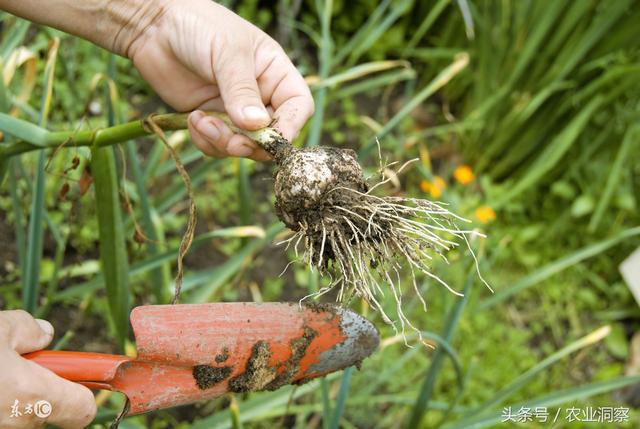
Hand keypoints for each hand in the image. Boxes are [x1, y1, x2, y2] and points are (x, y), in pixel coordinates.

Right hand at [0, 310, 95, 428]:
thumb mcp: (1, 328)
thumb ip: (29, 330)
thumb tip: (44, 334)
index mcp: (35, 396)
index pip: (84, 409)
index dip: (84, 390)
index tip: (75, 373)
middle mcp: (19, 423)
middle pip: (49, 410)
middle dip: (40, 388)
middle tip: (18, 364)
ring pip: (20, 414)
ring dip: (14, 396)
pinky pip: (2, 415)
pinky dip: (0, 401)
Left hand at [127, 0, 313, 160]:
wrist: (153, 26)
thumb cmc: (199, 26)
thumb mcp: (226, 53)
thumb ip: (241, 90)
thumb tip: (257, 126)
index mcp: (275, 72)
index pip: (298, 107)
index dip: (290, 127)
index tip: (271, 139)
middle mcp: (259, 94)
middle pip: (272, 135)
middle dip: (252, 144)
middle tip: (232, 143)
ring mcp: (235, 110)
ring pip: (244, 145)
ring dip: (223, 143)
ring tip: (201, 122)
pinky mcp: (211, 119)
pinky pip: (218, 145)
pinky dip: (206, 141)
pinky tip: (192, 119)